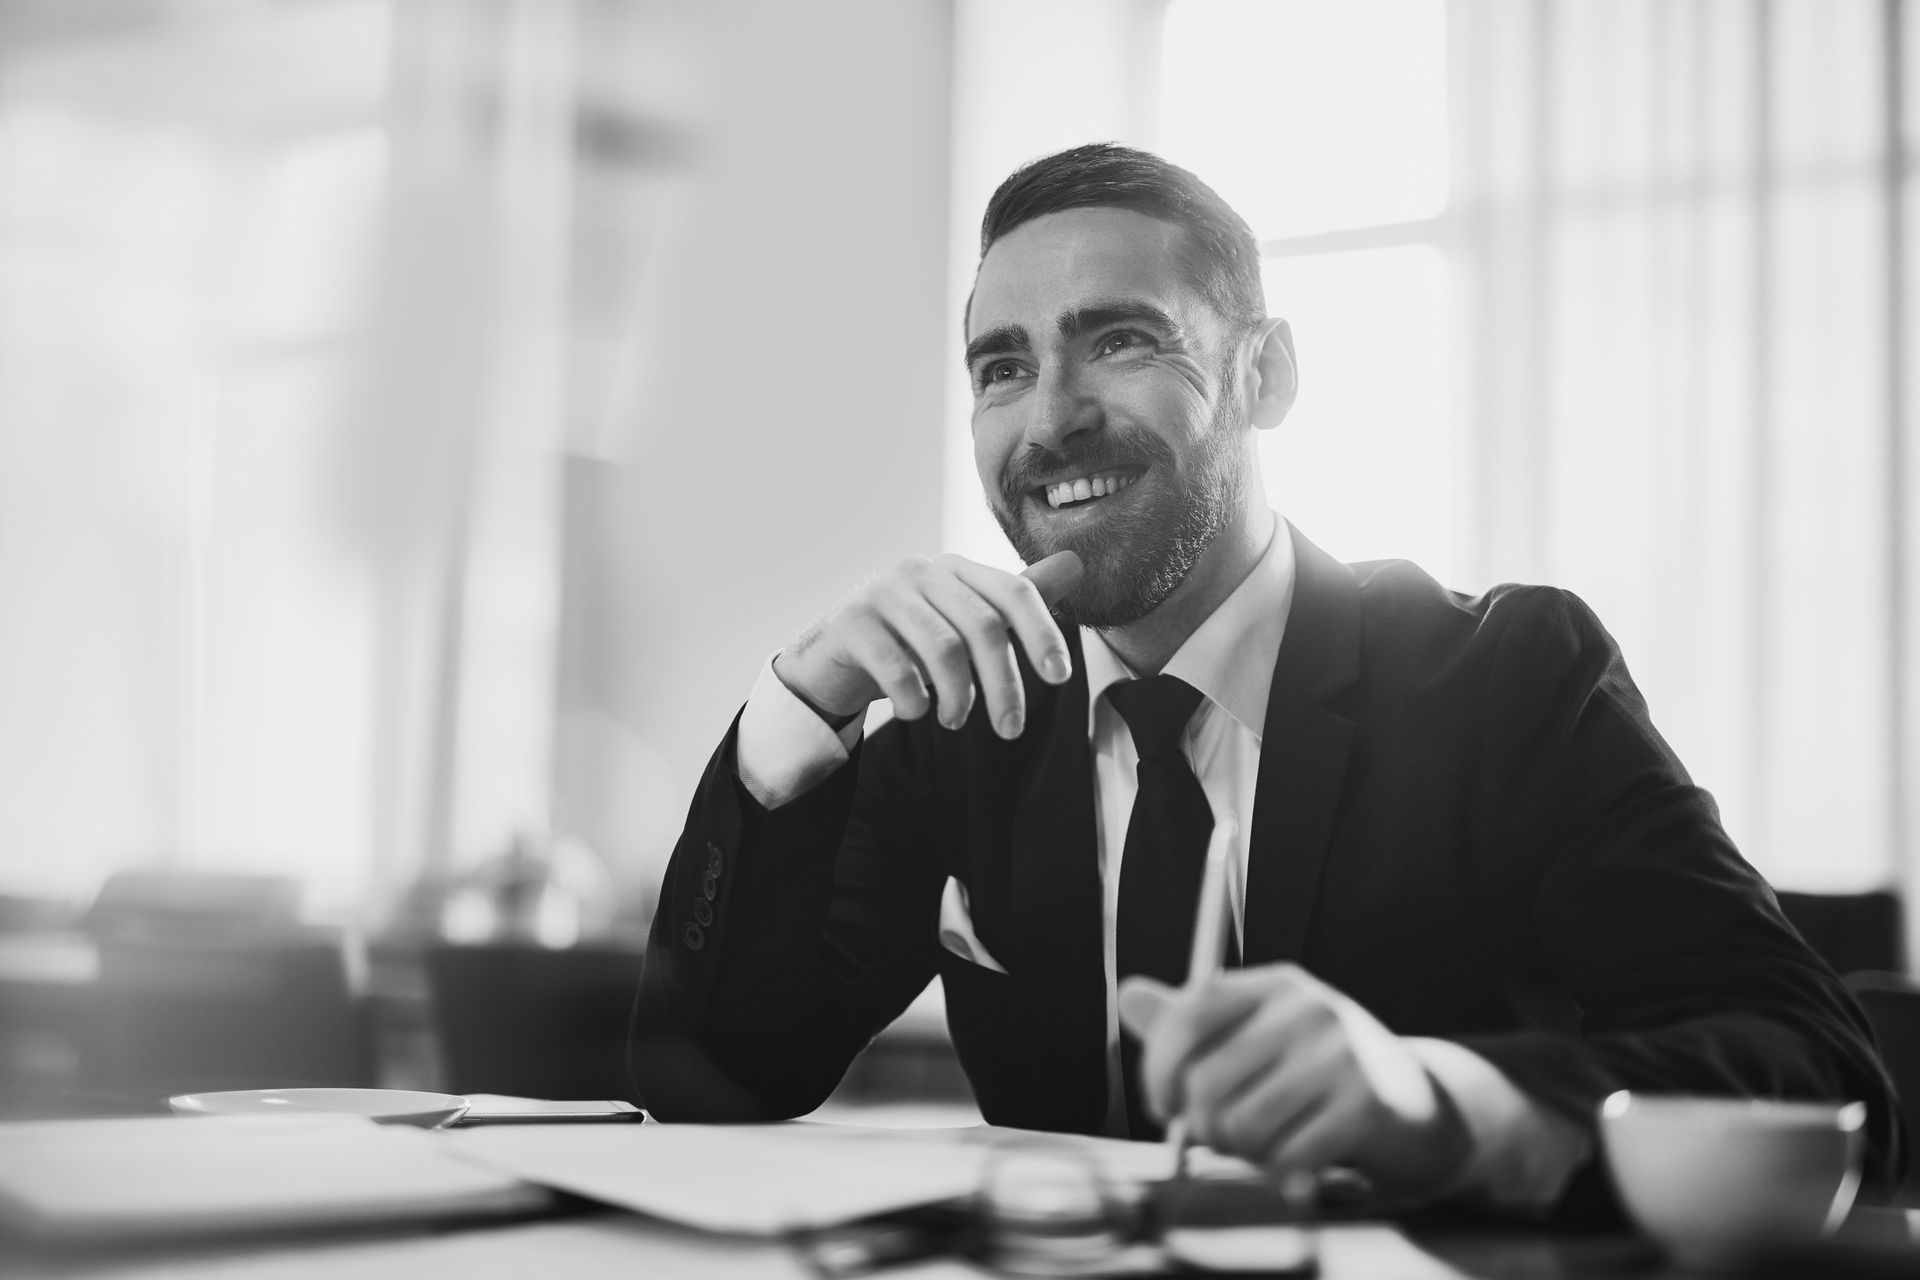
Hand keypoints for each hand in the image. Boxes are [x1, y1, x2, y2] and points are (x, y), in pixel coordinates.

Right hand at [773, 551, 1083, 738]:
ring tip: (954, 721)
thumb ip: (1014, 602)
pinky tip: (916, 712)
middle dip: (1004, 685)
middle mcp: (921, 571)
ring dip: (959, 697)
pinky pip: (896, 667)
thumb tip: (1076, 564)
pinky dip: (914, 699)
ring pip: (944, 649)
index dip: (1043, 633)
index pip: (1014, 591)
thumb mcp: (963, 622)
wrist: (830, 657)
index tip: (1059, 678)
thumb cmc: (908, 641)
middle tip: (1010, 729)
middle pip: (984, 626)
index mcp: (956, 568)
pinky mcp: (850, 624)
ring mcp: (883, 593)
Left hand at [1118, 965, 1470, 1195]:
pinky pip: (1286, 1155)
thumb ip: (1191, 1023)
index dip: (1159, 1067)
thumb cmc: (1318, 1071)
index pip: (1190, 1014)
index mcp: (1274, 984)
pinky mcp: (1365, 1105)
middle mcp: (1308, 1008)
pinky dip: (1278, 1170)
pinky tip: (1292, 1161)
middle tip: (1221, 1135)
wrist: (1414, 1104)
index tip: (1161, 1104)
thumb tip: (1128, 994)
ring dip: (1240, 1151)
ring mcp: (1341, 1054)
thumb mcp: (1258, 1033)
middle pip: (1207, 1080)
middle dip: (1202, 1125)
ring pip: (1243, 1124)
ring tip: (1259, 1145)